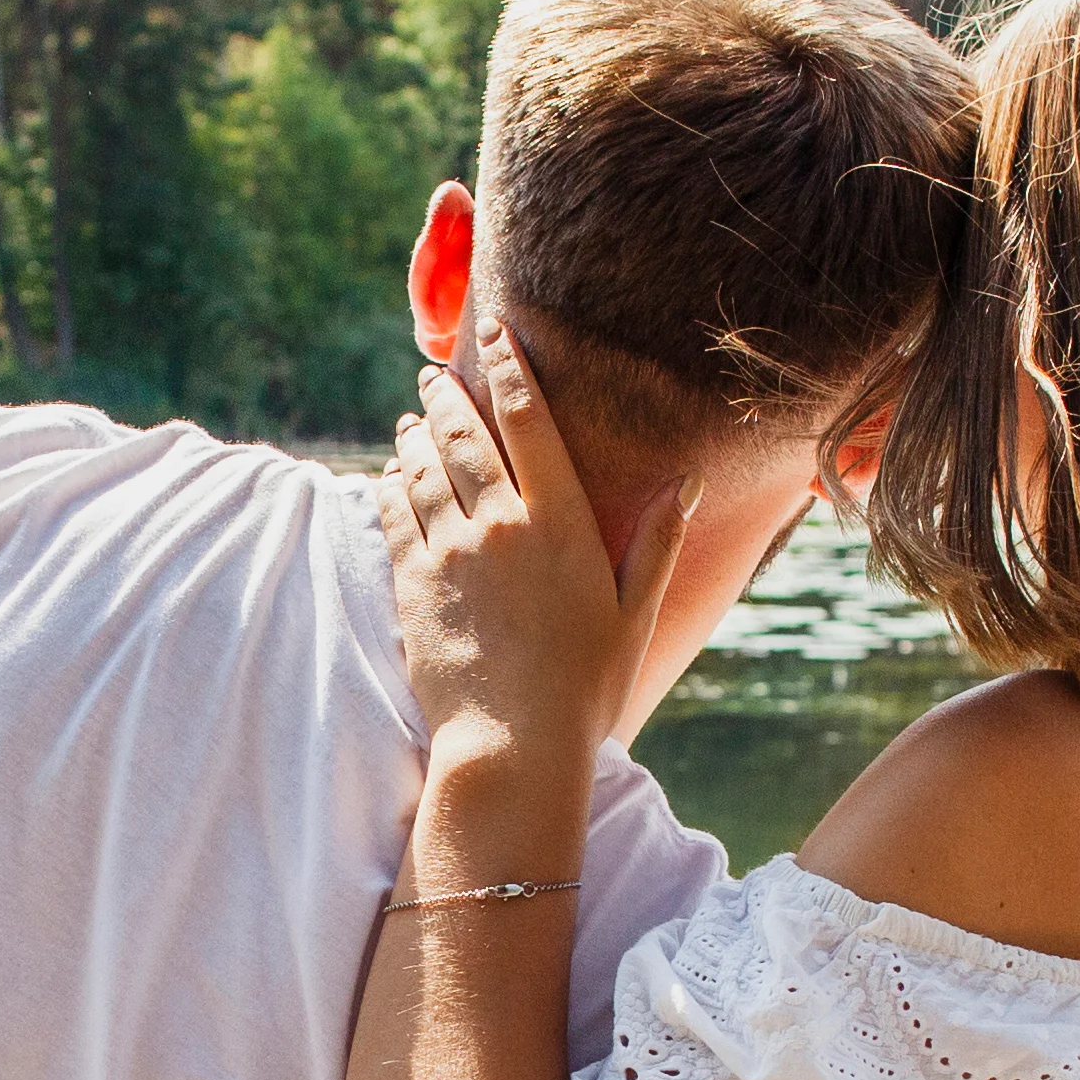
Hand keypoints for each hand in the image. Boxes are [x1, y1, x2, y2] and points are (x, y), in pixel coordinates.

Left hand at [376, 338, 693, 765]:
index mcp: (560, 523)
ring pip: (423, 469)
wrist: (512, 746)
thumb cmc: (586, 689)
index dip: (509, 368)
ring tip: (412, 415)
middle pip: (465, 436)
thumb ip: (659, 542)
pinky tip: (392, 473)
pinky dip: (392, 484)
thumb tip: (688, 481)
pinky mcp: (412, 584)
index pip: (529, 421)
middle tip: (436, 371)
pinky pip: (396, 515)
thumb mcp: (637, 614)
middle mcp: (500, 524)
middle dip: (449, 394)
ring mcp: (450, 552)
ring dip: (415, 434)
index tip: (496, 333)